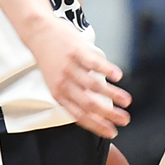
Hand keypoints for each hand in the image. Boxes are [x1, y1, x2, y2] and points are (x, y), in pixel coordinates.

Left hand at [23, 15, 130, 138]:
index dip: (97, 126)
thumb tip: (95, 106)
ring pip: (95, 86)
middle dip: (109, 115)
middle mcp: (64, 83)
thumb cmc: (50, 57)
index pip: (80, 116)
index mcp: (58, 94)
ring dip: (113, 95)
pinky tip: (118, 77)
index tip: (112, 132)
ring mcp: (70, 67)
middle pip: (89, 104)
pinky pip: (94, 64)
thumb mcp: (56, 80)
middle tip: (125, 120)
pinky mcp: (77, 51)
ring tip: (127, 101)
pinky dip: (108, 71)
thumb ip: (73, 93)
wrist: (38, 32)